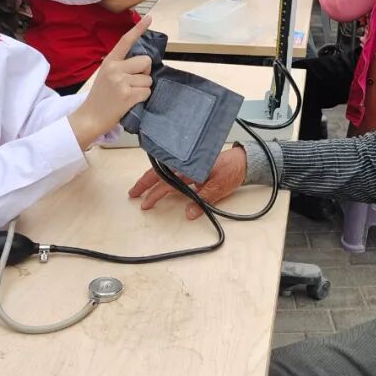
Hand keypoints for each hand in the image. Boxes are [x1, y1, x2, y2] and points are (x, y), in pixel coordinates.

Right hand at [70, 15, 152, 147]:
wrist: (90, 117)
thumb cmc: (100, 97)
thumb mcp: (106, 75)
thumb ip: (121, 66)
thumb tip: (144, 63)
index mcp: (109, 61)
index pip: (125, 41)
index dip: (138, 29)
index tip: (149, 17)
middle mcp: (115, 68)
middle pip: (145, 62)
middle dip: (144, 73)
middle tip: (132, 83)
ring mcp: (121, 81)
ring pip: (148, 79)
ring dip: (143, 88)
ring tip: (128, 94)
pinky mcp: (127, 95)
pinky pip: (147, 92)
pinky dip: (142, 98)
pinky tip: (130, 101)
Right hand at [128, 146, 246, 218]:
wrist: (243, 161)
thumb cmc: (231, 172)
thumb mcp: (220, 188)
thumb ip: (204, 200)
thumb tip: (189, 214)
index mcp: (190, 168)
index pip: (167, 181)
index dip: (154, 192)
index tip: (145, 202)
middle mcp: (185, 164)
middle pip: (160, 173)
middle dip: (145, 183)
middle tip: (132, 194)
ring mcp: (187, 164)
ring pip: (164, 170)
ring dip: (151, 179)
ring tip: (140, 189)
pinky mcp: (191, 165)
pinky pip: (171, 169)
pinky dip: (161, 175)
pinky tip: (156, 181)